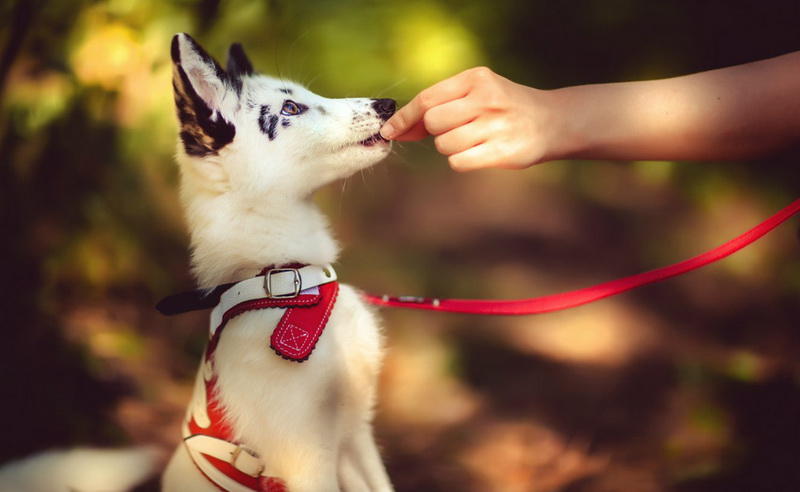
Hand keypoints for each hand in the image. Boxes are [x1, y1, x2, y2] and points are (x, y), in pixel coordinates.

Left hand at [380, 67, 567, 170]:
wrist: (552, 121)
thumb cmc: (504, 108)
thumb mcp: (477, 93)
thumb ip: (440, 106)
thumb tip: (397, 129)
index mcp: (476, 78)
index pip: (427, 99)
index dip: (404, 117)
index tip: (389, 130)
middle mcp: (486, 98)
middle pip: (433, 123)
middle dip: (437, 131)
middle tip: (458, 129)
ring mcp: (495, 125)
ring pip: (444, 145)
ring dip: (451, 147)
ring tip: (475, 139)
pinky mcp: (502, 151)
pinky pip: (458, 162)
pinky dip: (462, 161)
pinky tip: (480, 152)